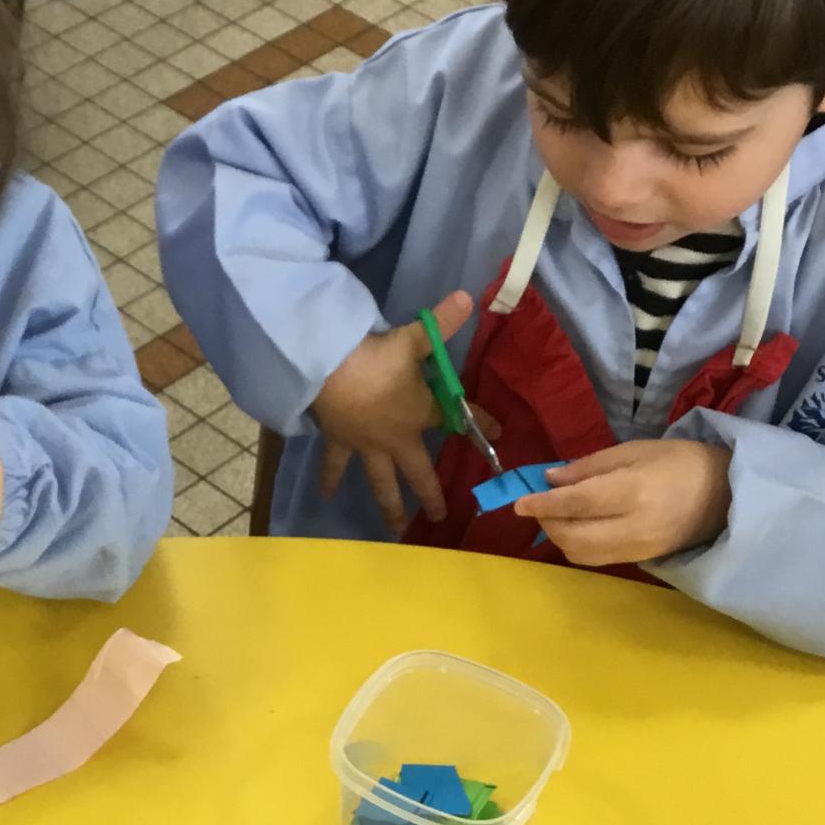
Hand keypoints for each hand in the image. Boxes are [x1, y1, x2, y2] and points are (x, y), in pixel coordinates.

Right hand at [312, 290, 480, 525]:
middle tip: (440, 517)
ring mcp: (366, 445)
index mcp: (419, 414)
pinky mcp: (339, 442)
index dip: (480, 426)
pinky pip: (334, 464)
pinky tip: (325, 495)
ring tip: (394, 528)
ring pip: (380, 482)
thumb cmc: (377, 358)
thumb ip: (442, 323)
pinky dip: (329, 478)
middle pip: (418, 473)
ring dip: (388, 505)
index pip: (457, 420)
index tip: (498, 437)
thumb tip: (469, 296)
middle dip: (431, 496)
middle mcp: (396, 438)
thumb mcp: (413, 338)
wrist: (329, 370)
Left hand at [515, 439, 732, 566]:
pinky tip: (577, 526)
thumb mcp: (633, 451)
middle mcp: (634, 527)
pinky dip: (577, 545)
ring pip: (581, 554)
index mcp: (634, 492)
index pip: (577, 504)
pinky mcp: (641, 561)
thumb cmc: (678, 461)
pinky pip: (596, 559)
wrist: (724, 494)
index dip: (543, 505)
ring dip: (559, 537)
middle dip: (547, 523)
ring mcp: (638, 549)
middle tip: (538, 505)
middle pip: (573, 537)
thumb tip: (550, 481)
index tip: (519, 502)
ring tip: (556, 515)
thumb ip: (588, 468)